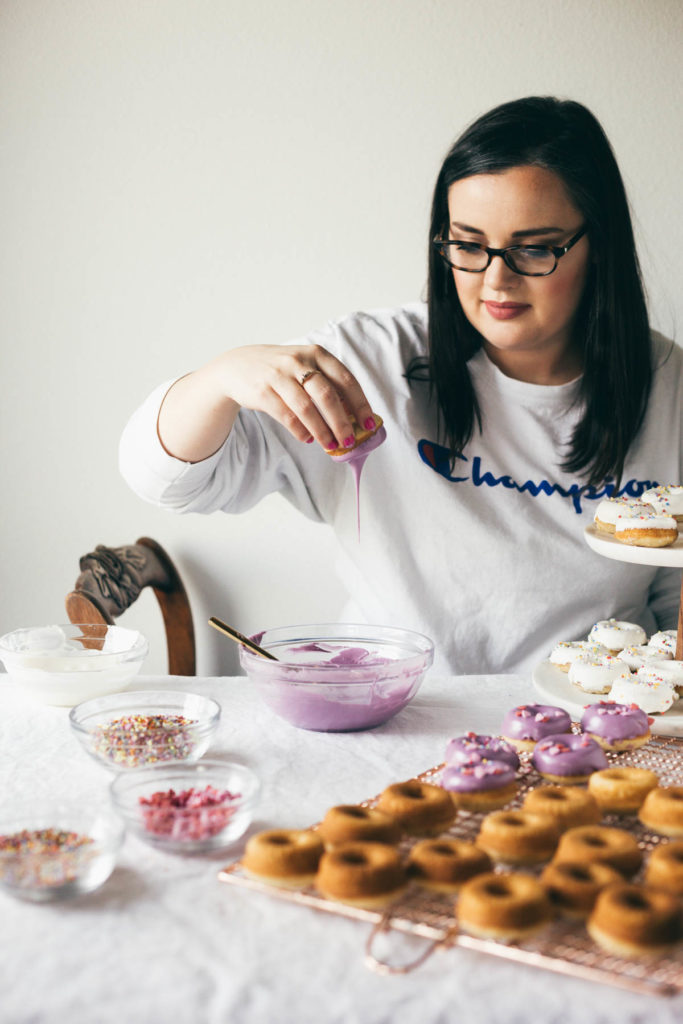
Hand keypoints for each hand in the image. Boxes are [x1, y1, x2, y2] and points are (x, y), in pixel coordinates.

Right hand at [215, 343, 377, 450]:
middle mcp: (298, 361)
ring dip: (322, 430)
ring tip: (330, 445)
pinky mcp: (262, 391)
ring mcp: (279, 375)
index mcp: (317, 354)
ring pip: (307, 408)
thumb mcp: (305, 366)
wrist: (237, 366)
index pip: (345, 380)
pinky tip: (308, 439)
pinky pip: (286, 416)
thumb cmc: (281, 370)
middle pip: (327, 395)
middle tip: (349, 441)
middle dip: (342, 422)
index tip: (368, 424)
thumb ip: (327, 385)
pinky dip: (300, 430)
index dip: (360, 403)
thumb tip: (352, 417)